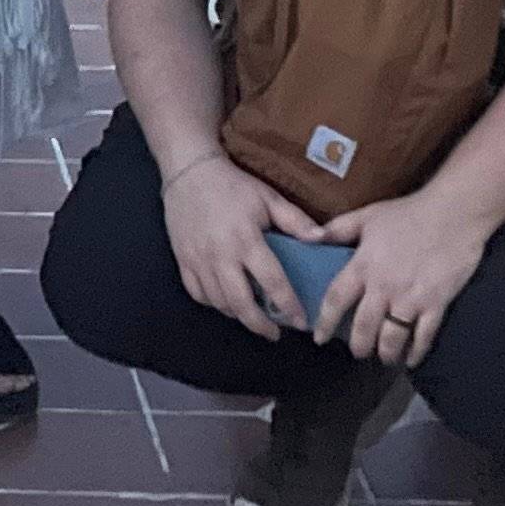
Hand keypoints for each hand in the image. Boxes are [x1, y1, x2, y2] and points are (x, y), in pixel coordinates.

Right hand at [157, 148, 310, 341]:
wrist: (189, 172)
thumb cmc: (233, 185)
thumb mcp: (268, 198)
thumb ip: (295, 221)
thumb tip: (322, 240)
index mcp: (246, 240)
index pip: (271, 281)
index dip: (288, 305)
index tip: (301, 322)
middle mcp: (221, 255)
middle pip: (240, 303)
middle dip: (260, 325)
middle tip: (274, 334)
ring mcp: (198, 260)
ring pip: (218, 302)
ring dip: (238, 315)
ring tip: (253, 317)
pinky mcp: (182, 260)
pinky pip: (197, 293)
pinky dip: (213, 303)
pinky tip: (226, 302)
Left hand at [315, 190, 493, 366]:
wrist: (453, 214)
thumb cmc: (408, 213)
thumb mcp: (367, 216)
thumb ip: (338, 229)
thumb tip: (310, 238)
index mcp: (363, 266)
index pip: (336, 300)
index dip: (325, 322)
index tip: (319, 338)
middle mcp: (383, 288)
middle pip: (364, 327)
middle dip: (358, 346)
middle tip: (358, 352)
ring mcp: (410, 299)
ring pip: (392, 338)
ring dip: (386, 353)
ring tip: (384, 358)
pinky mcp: (436, 304)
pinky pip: (424, 336)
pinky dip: (417, 352)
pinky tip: (412, 360)